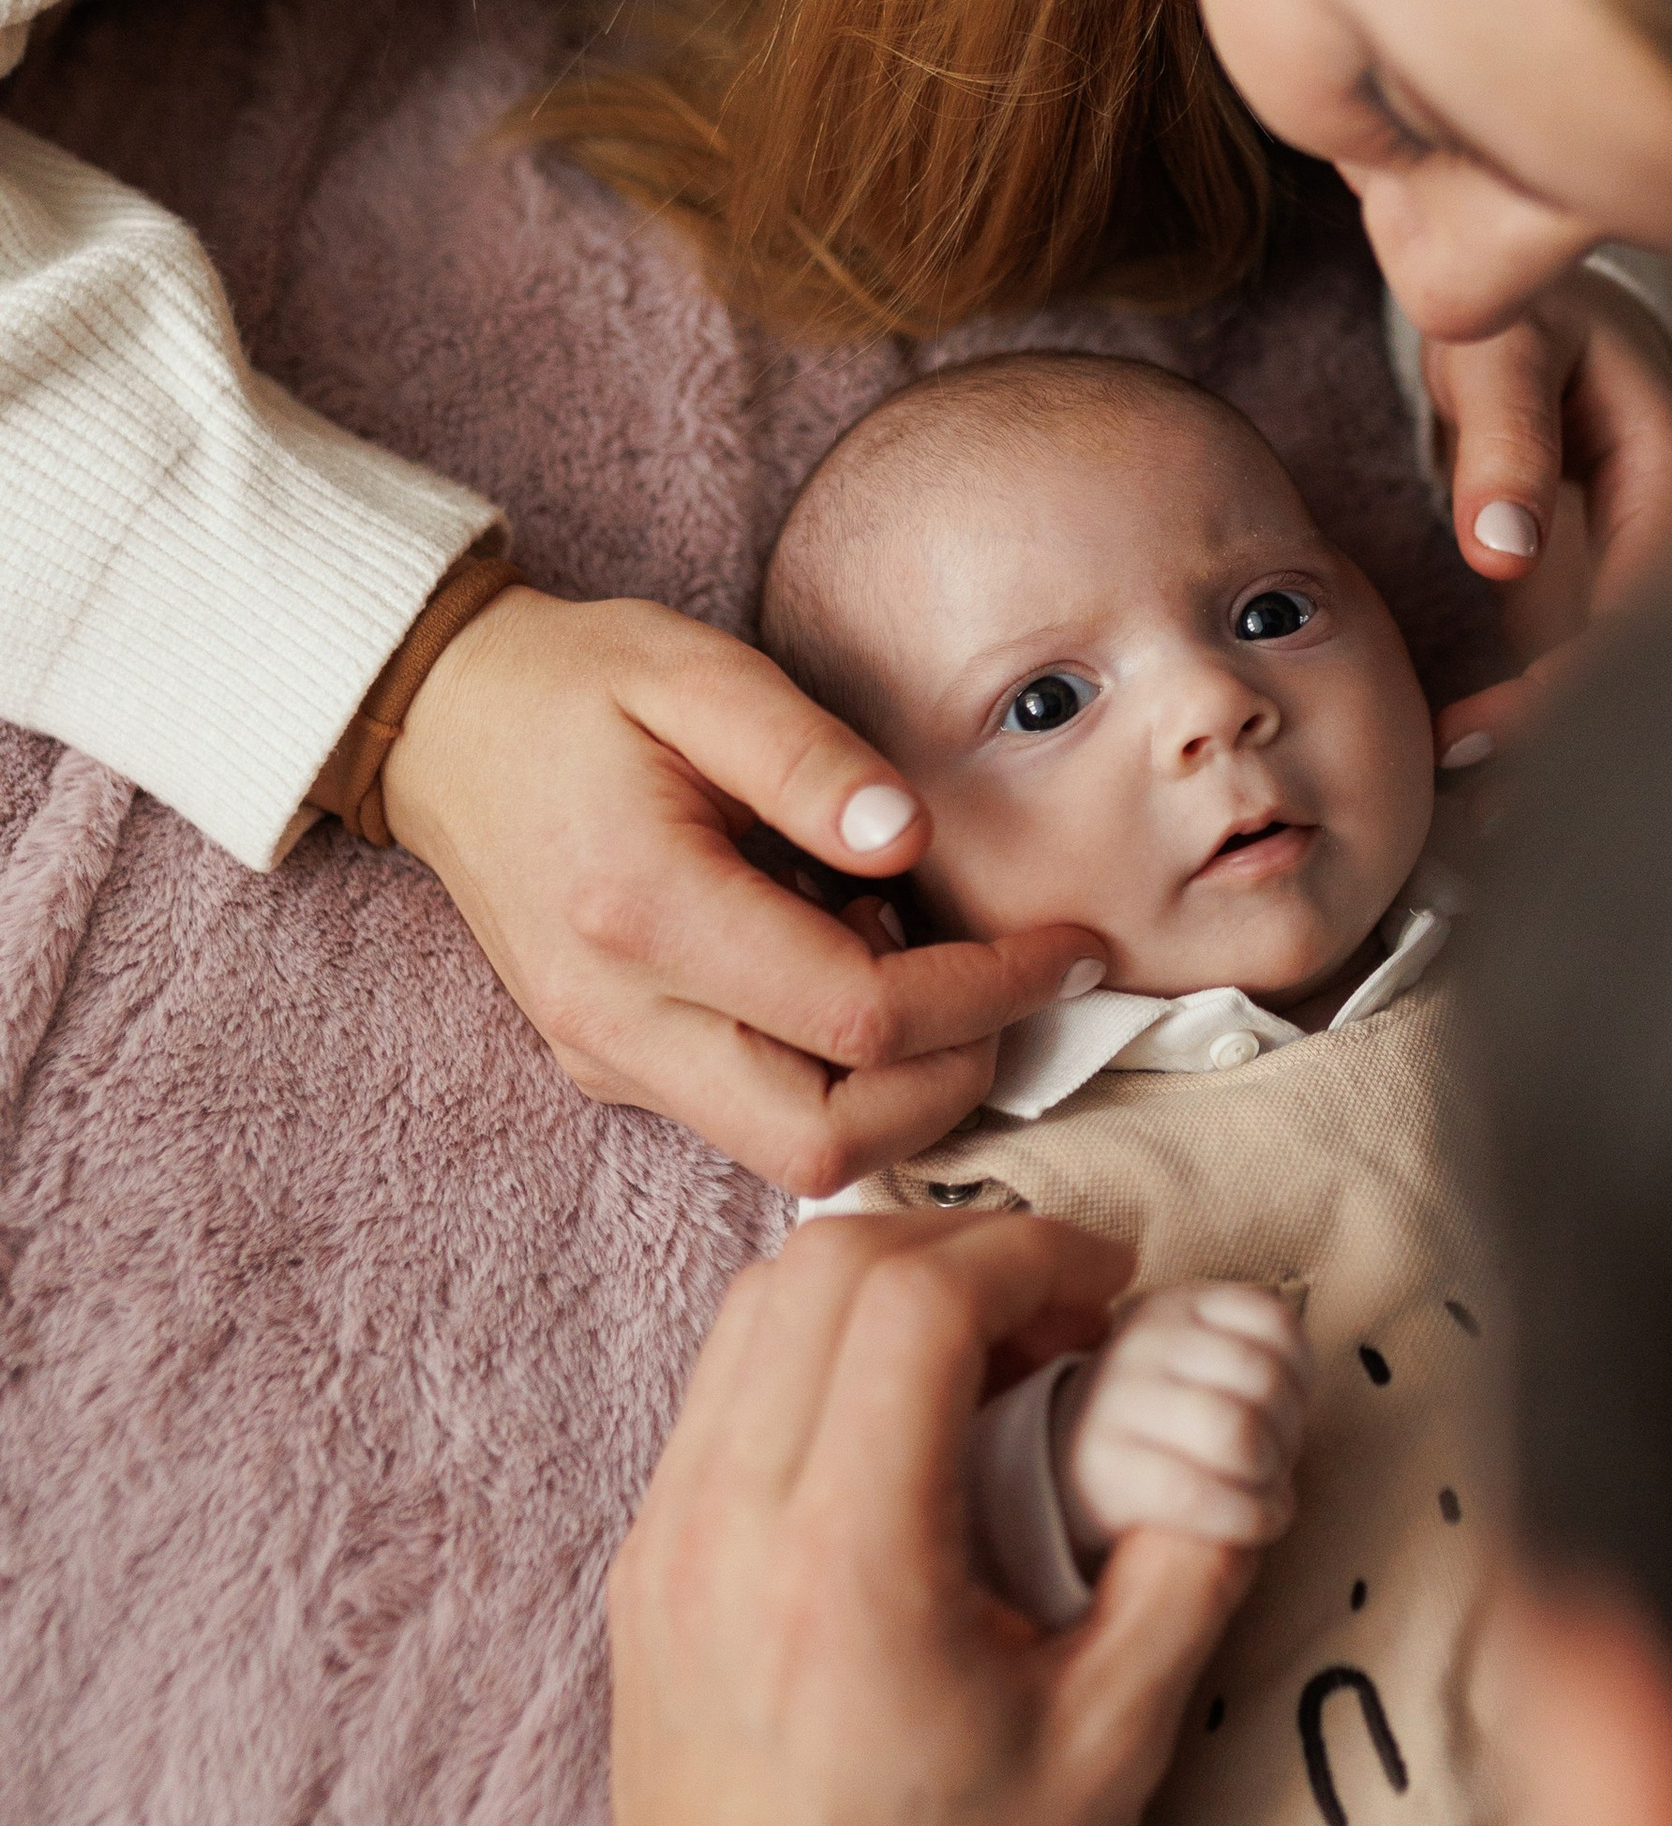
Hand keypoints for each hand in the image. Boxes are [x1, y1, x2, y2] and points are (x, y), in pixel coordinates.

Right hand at [380, 590, 1104, 1197]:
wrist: (446, 727)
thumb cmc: (580, 686)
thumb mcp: (698, 671)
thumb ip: (809, 755)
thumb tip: (908, 838)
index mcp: (642, 912)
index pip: (861, 1015)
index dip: (993, 994)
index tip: (1071, 948)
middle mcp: (617, 1017)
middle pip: (828, 1141)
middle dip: (954, 1082)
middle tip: (1011, 987)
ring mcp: (608, 1058)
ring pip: (796, 1153)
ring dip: (897, 1087)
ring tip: (915, 960)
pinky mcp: (613, 1069)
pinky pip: (754, 1118)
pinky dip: (835, 1072)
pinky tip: (842, 965)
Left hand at [609, 1212, 1253, 1825]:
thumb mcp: (1111, 1748)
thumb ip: (1183, 1570)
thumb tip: (1236, 1440)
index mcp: (844, 1564)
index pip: (915, 1301)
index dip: (1031, 1253)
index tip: (1111, 1291)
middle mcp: (728, 1523)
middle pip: (825, 1266)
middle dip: (966, 1247)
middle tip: (1065, 1312)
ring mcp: (667, 1535)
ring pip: (757, 1306)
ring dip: (885, 1286)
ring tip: (992, 1357)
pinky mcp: (648, 1560)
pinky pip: (725, 1383)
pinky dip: (820, 1350)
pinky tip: (908, 1422)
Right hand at [1057, 1283, 1310, 1565]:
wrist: (1070, 1462)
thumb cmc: (1164, 1417)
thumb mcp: (1199, 1361)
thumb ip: (1253, 1361)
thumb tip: (1296, 1418)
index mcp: (1177, 1305)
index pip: (1275, 1323)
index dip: (1301, 1376)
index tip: (1289, 1408)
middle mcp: (1143, 1341)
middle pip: (1263, 1381)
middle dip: (1288, 1434)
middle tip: (1276, 1462)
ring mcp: (1118, 1400)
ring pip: (1237, 1436)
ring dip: (1271, 1477)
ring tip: (1265, 1490)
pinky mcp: (1105, 1467)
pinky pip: (1199, 1494)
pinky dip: (1249, 1517)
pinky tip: (1258, 1522)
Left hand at [1424, 269, 1671, 768]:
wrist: (1520, 309)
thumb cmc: (1516, 314)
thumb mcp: (1501, 346)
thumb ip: (1504, 434)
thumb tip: (1502, 550)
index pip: (1659, 588)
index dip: (1599, 664)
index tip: (1518, 718)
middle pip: (1660, 654)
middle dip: (1590, 739)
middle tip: (1501, 810)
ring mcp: (1646, 569)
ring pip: (1626, 675)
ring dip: (1567, 750)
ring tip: (1490, 825)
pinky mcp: (1605, 595)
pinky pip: (1589, 671)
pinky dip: (1542, 725)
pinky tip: (1486, 780)